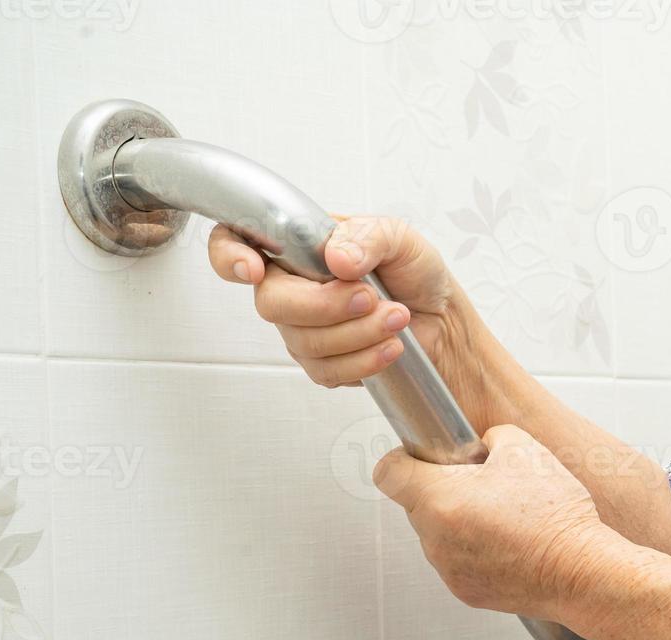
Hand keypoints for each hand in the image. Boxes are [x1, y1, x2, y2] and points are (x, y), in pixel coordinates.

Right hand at [207, 214, 474, 387]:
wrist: (441, 319)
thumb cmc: (414, 272)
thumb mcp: (399, 238)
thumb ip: (367, 238)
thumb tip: (337, 258)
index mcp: (298, 245)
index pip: (235, 241)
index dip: (229, 255)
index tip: (253, 269)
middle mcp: (291, 286)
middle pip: (272, 303)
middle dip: (325, 305)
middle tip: (370, 297)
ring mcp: (302, 327)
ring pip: (304, 341)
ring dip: (357, 332)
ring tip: (397, 317)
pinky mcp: (323, 362)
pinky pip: (326, 370)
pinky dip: (363, 360)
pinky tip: (391, 346)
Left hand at [373, 424, 615, 617]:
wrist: (582, 571)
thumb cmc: (555, 514)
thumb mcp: (525, 448)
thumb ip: (490, 436)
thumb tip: (483, 442)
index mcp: (440, 499)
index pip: (387, 473)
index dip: (404, 459)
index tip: (423, 458)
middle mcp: (435, 539)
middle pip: (416, 504)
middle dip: (441, 489)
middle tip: (480, 484)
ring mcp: (448, 569)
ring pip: (437, 533)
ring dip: (458, 520)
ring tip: (501, 515)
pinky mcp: (465, 591)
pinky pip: (456, 560)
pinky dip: (474, 549)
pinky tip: (508, 541)